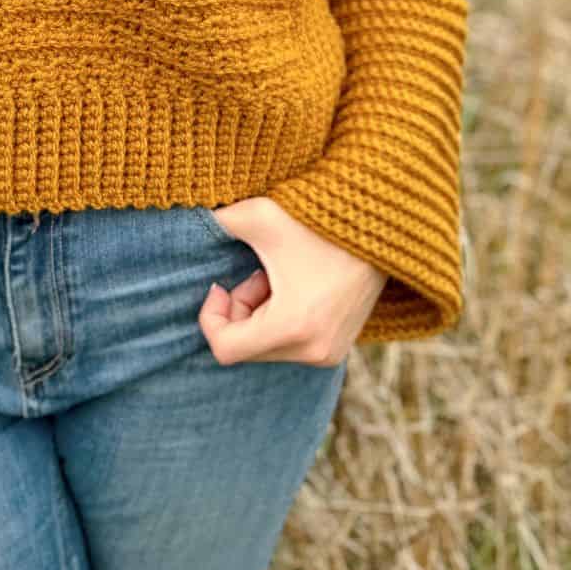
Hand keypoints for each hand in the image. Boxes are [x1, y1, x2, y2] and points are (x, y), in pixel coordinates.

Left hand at [196, 196, 386, 365]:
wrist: (382, 225)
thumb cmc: (319, 221)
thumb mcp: (259, 216)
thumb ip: (217, 223)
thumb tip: (188, 223)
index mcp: (292, 327)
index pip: (225, 349)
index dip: (211, 318)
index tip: (220, 285)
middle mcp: (314, 351)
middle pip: (246, 347)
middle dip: (240, 310)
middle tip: (257, 272)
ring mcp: (330, 353)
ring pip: (267, 346)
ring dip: (261, 311)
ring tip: (279, 274)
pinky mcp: (339, 349)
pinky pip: (292, 344)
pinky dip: (282, 317)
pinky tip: (298, 284)